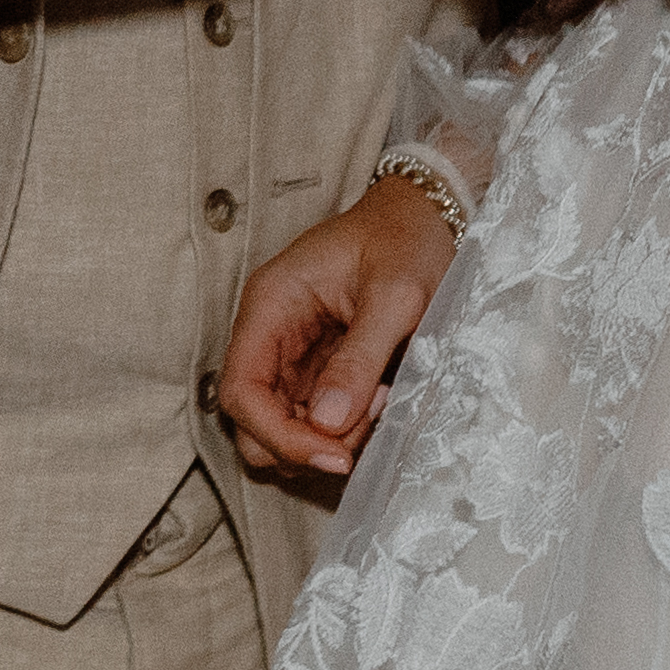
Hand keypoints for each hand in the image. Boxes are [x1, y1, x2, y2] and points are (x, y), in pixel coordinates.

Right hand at [219, 175, 455, 473]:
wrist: (428, 214)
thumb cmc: (409, 240)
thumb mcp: (396, 295)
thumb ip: (360, 358)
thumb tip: (326, 424)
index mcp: (272, 304)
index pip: (241, 391)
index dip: (277, 435)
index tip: (332, 456)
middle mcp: (270, 331)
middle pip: (252, 419)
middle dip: (302, 444)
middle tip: (361, 435)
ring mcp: (291, 352)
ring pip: (281, 425)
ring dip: (326, 438)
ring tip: (379, 404)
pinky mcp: (317, 366)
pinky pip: (313, 416)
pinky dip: (343, 427)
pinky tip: (379, 400)